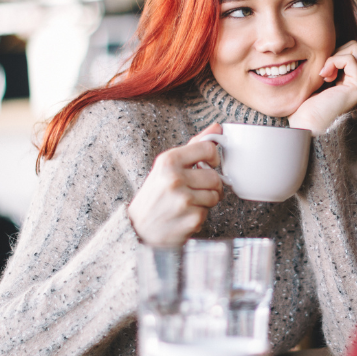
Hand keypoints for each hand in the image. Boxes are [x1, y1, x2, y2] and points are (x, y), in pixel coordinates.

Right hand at [128, 124, 223, 245]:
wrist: (139, 228)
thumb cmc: (156, 194)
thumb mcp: (168, 166)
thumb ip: (194, 146)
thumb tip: (218, 127)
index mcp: (168, 161)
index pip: (208, 149)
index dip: (214, 158)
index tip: (209, 164)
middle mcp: (175, 179)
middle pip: (215, 176)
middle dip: (210, 185)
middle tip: (196, 189)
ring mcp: (184, 200)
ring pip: (215, 195)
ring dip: (206, 200)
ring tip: (189, 202)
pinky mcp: (192, 219)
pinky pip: (209, 212)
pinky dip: (200, 215)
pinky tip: (185, 215)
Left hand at [288, 41, 356, 134]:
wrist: (305, 123)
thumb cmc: (304, 104)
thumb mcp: (316, 77)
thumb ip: (326, 62)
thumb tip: (327, 40)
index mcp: (352, 80)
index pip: (348, 49)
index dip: (331, 54)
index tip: (320, 73)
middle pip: (353, 46)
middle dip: (334, 53)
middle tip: (323, 72)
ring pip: (353, 48)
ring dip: (333, 58)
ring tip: (324, 76)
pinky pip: (349, 59)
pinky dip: (333, 62)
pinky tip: (325, 78)